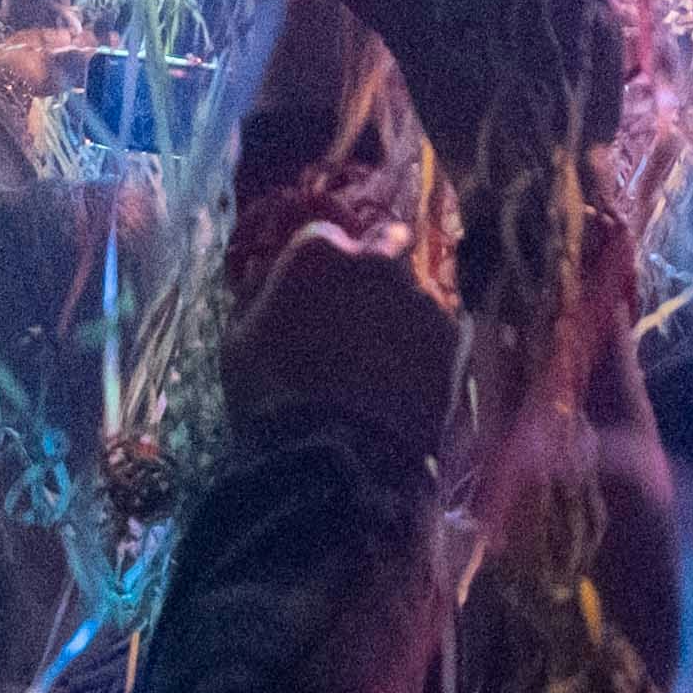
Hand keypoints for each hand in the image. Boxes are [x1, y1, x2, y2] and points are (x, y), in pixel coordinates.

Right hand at [219, 220, 470, 480]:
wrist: (334, 457)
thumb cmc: (270, 396)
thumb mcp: (238, 341)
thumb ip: (255, 294)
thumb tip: (262, 273)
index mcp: (318, 252)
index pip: (326, 235)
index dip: (323, 265)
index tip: (318, 289)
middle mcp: (376, 262)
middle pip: (383, 247)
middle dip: (376, 268)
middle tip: (361, 312)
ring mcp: (420, 297)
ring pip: (413, 293)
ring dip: (400, 315)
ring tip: (383, 364)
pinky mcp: (454, 337)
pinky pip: (440, 332)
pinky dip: (427, 349)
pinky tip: (407, 383)